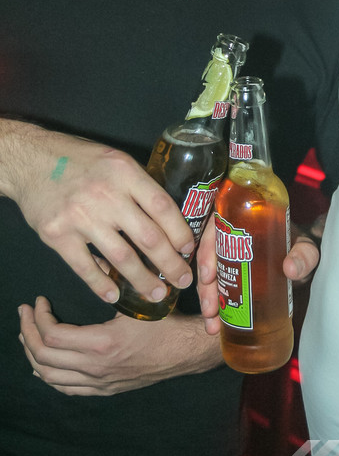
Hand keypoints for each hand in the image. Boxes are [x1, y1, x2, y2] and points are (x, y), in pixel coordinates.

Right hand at [0, 121, 194, 303]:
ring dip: (142, 280)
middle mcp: (106, 194)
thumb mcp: (115, 161)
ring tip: (156, 294)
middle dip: (169, 264)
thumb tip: (164, 218)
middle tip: (182, 280)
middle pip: (148, 237)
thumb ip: (137, 185)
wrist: (32, 160)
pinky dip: (101, 285)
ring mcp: (81, 216)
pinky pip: (85, 267)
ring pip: (121, 257)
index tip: (189, 249)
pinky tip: (114, 295)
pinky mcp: (58, 235)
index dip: (179, 232)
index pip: (161, 206)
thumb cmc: (79, 159)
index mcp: (125, 172)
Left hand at [18, 296, 221, 395]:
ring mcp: (98, 382)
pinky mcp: (103, 389)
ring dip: (33, 354)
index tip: (39, 301)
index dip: (39, 318)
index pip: (52, 335)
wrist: (184, 352)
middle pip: (43, 357)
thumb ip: (113, 278)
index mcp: (101, 344)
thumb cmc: (164, 323)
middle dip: (28, 333)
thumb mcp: (139, 297)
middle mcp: (95, 368)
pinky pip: (65, 388)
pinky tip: (43, 363)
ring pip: (50, 376)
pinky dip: (48, 375)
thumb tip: (93, 257)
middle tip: (26, 314)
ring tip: (29, 334)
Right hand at [197, 213, 325, 335]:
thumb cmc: (300, 248)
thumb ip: (304, 255)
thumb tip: (289, 269)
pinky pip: (215, 287)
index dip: (206, 249)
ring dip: (207, 299)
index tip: (209, 275)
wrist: (303, 261)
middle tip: (210, 307)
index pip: (216, 226)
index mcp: (245, 219)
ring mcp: (230, 258)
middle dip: (205, 284)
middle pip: (208, 256)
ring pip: (208, 275)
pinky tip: (214, 323)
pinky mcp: (231, 276)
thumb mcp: (305, 247)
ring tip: (211, 322)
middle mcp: (232, 237)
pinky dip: (213, 306)